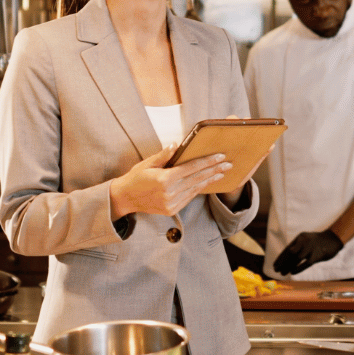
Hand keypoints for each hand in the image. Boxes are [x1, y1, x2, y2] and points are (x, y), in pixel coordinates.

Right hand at [110, 144, 230, 219]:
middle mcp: (170, 193)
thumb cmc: (136, 177)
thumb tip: (176, 144)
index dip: (207, 161)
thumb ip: (164, 155)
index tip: (220, 156)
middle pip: (197, 178)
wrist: (125, 199)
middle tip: (228, 164)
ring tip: (222, 173)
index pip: (191, 168)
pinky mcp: (172, 210)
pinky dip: (199, 189)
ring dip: (209, 180)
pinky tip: (207, 182)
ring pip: (196, 189)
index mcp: (164, 179)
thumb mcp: (147, 163)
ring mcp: (172, 203)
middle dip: (214, 170)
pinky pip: (190, 197)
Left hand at [272, 229, 342, 274]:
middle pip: (290, 253)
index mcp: (300, 238)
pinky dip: (298, 268)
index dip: (280, 258)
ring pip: (296, 258)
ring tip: (283, 273)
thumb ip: (298, 247)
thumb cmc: (318, 242)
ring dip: (288, 266)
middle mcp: (304, 241)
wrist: (333, 239)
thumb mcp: (306, 241)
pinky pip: (306, 263)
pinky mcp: (318, 255)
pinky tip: (293, 272)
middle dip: (282, 262)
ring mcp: (311, 248)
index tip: (275, 265)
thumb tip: (286, 259)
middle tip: (277, 270)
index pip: (287, 249)